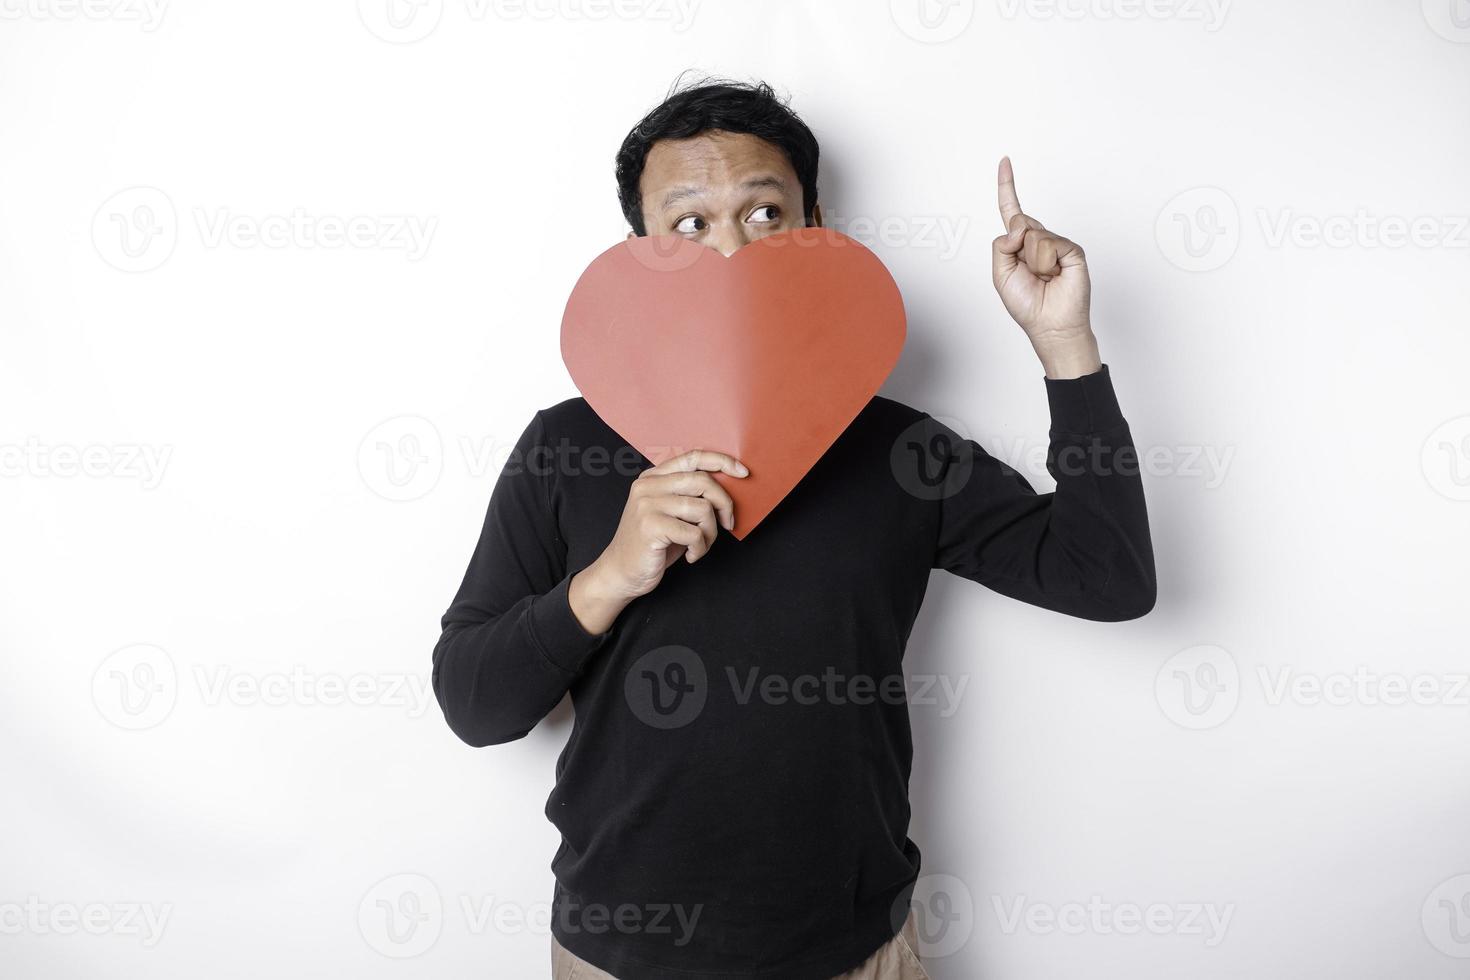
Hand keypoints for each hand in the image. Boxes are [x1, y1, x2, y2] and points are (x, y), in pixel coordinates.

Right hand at [568, 449, 746, 633]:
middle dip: (724, 504)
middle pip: (702, 481)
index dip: (721, 461)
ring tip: (700, 545)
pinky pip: (694, 532)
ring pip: (702, 508)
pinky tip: (690, 555)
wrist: (622, 573)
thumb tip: (729, 485)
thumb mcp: (669, 512)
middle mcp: (648, 486)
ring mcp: (647, 505)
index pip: (693, 457)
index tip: (743, 473)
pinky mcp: (650, 526)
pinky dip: (700, 548)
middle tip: (727, 523)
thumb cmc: (653, 543)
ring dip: (711, 532)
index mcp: (653, 477)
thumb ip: (688, 494)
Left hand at [991, 156, 1100, 378]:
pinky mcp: (1071, 249)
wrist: (1050, 325)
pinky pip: (1048, 243)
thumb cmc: (1027, 304)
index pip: (1012, 211)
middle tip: (1027, 272)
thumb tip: (1018, 226)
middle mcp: (1039, 240)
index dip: (1007, 186)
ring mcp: (1056, 244)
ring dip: (1031, 260)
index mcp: (1020, 245)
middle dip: (1015, 246)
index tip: (1004, 161)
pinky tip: (1054, 274)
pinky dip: (1045, 262)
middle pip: (1018, 222)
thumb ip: (1000, 246)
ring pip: (1032, 234)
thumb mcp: (1000, 275)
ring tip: (1042, 277)